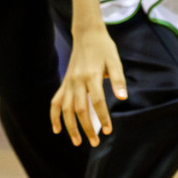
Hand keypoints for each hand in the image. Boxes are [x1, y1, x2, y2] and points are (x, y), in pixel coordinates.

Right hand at [52, 25, 125, 146]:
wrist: (87, 35)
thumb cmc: (104, 49)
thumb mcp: (115, 62)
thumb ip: (118, 81)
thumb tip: (123, 99)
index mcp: (92, 76)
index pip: (97, 102)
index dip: (103, 117)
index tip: (108, 131)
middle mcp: (77, 81)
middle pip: (80, 109)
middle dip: (87, 128)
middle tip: (95, 143)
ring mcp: (68, 83)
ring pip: (65, 109)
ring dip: (70, 127)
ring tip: (77, 142)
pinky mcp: (64, 83)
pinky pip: (55, 102)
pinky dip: (54, 117)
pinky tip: (57, 130)